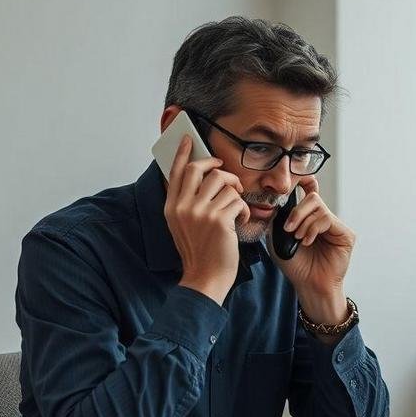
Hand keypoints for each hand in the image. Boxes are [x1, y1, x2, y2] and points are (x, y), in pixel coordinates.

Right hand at [164, 135, 250, 303]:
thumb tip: (200, 178)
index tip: (189, 139)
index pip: (175, 172)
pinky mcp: (219, 220)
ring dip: (236, 192)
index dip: (183, 153)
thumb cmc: (199, 252)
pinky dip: (243, 210)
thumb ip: (186, 203)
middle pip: (200, 169)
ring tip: (236, 207)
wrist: (204, 278)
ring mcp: (200, 212)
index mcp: (171, 207)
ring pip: (224, 182)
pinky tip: (240, 222)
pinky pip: (238, 200)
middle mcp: (183, 206)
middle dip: (219, 168)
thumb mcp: (182, 226)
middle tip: (229, 177)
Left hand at [272, 176, 354, 324]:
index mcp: (309, 219)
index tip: (295, 182)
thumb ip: (278, 219)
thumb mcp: (278, 239)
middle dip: (297, 211)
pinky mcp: (345, 234)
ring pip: (319, 207)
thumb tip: (279, 202)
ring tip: (299, 238)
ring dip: (303, 222)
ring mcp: (335, 226)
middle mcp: (324, 220)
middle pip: (312, 198)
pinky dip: (313, 228)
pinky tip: (308, 241)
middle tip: (289, 228)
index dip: (304, 183)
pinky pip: (327, 218)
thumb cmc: (295, 265)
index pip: (310, 193)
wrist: (308, 285)